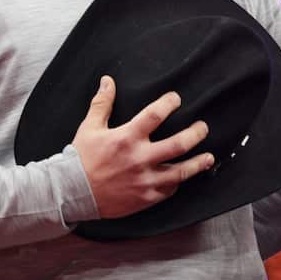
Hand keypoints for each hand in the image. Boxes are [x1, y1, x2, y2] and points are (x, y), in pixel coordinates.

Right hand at [72, 75, 214, 218]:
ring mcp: (145, 180)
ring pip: (182, 171)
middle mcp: (140, 158)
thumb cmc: (81, 158)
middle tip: (202, 128)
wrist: (72, 191)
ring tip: (208, 157)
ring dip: (198, 163)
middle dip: (195, 133)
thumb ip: (102, 104)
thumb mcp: (89, 127)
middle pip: (179, 143)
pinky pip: (169, 190)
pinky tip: (183, 178)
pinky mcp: (146, 198)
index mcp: (127, 137)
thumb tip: (108, 81)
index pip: (155, 115)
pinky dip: (177, 183)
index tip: (176, 99)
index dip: (169, 103)